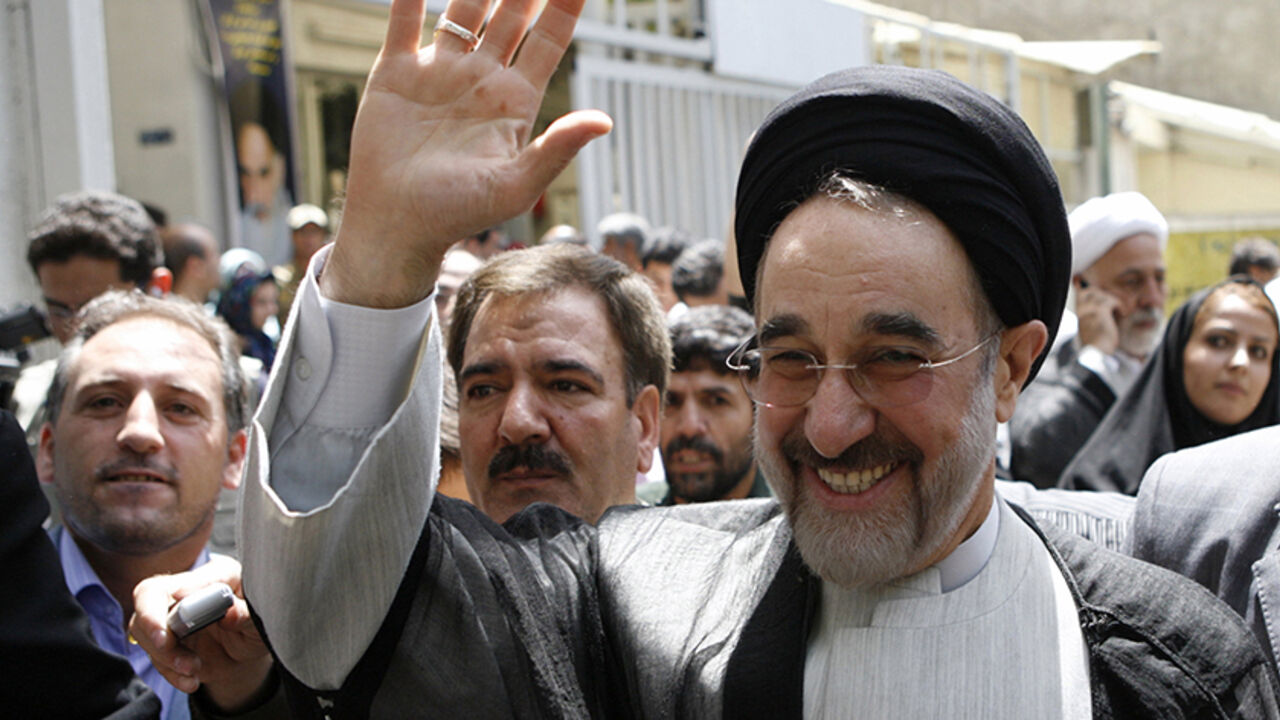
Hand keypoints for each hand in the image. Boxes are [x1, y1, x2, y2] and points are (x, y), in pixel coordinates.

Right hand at [130, 556, 273, 712]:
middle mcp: (188, 591)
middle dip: (153, 626)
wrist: (250, 649)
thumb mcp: (260, 619)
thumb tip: (228, 613)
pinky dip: (171, 673)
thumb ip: (245, 614)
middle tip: (166, 645)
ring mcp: (173, 616)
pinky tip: (191, 681)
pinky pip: (155, 657)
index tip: (171, 617)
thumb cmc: (258, 622)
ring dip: (166, 656)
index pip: (180, 580)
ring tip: (194, 669)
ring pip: (146, 631)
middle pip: (148, 599)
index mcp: (215, 575)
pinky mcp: (167, 641)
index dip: (169, 598)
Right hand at [323, 0, 611, 307]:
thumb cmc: (458, 215)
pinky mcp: (396, 72)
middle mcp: (482, 78)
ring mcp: (440, 71)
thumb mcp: (516, 186)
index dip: (566, 3)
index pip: (549, 37)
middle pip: (512, 11)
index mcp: (516, 100)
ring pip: (463, 6)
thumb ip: (558, 150)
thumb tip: (604, 121)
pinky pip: (404, 19)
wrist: (396, 226)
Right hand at [1075, 284, 1120, 354]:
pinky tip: (1123, 314)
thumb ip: (1094, 314)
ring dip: (1115, 301)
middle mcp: (1080, 308)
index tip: (1108, 297)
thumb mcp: (1091, 326)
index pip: (1081, 293)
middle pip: (1092, 290)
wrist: (1096, 353)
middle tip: (1116, 303)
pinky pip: (1113, 301)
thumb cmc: (1096, 343)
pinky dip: (1121, 306)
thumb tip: (1103, 307)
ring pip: (1104, 294)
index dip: (1094, 292)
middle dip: (1105, 295)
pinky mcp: (1099, 311)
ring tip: (1121, 311)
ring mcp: (1089, 308)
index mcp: (1077, 312)